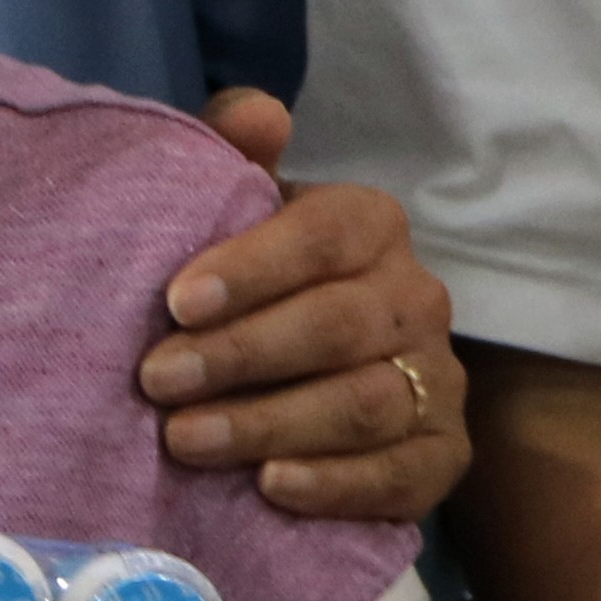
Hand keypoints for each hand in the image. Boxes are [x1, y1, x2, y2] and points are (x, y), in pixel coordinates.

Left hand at [136, 97, 469, 527]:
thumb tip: (258, 114)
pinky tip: (270, 487)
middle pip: (338, 326)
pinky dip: (334, 485)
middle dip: (241, 355)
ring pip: (364, 403)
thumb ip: (233, 150)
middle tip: (156, 381)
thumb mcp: (234, 209)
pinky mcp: (443, 455)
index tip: (176, 302)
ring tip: (186, 441)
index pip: (323, 236)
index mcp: (371, 224)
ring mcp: (438, 379)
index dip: (251, 267)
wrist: (301, 376)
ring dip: (270, 424)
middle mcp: (417, 297)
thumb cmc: (251, 280)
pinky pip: (400, 474)